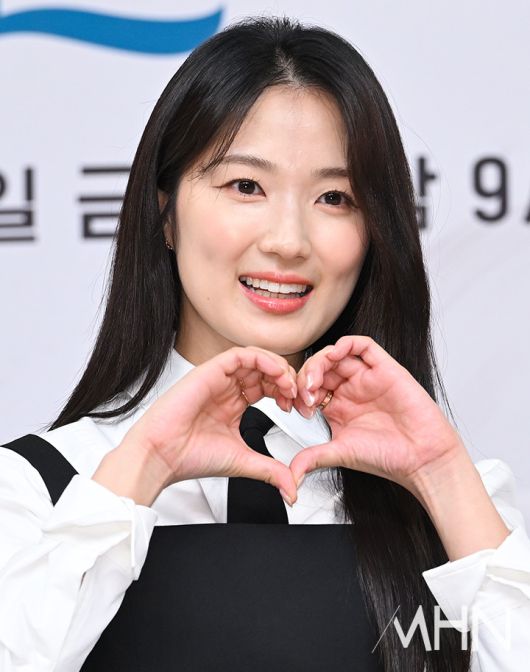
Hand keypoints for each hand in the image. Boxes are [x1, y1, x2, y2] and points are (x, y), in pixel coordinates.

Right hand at [121, 346, 298, 502]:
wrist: (163, 455)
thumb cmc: (191, 457)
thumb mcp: (243, 462)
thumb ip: (271, 470)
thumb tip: (292, 489)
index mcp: (233, 405)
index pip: (267, 387)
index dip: (286, 393)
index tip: (298, 408)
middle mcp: (226, 389)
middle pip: (264, 370)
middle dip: (286, 379)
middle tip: (298, 396)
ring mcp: (218, 379)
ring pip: (255, 358)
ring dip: (277, 367)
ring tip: (288, 385)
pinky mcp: (209, 371)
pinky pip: (240, 355)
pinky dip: (262, 359)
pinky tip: (275, 373)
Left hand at [290, 335, 465, 495]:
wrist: (421, 459)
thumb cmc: (388, 457)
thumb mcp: (340, 454)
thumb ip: (312, 457)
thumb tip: (291, 473)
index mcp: (338, 406)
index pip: (310, 386)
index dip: (299, 392)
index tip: (297, 408)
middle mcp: (352, 389)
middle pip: (321, 367)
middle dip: (306, 376)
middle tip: (304, 394)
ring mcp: (368, 378)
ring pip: (337, 354)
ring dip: (320, 361)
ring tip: (315, 381)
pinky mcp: (386, 369)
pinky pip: (363, 346)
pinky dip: (346, 344)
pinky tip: (334, 356)